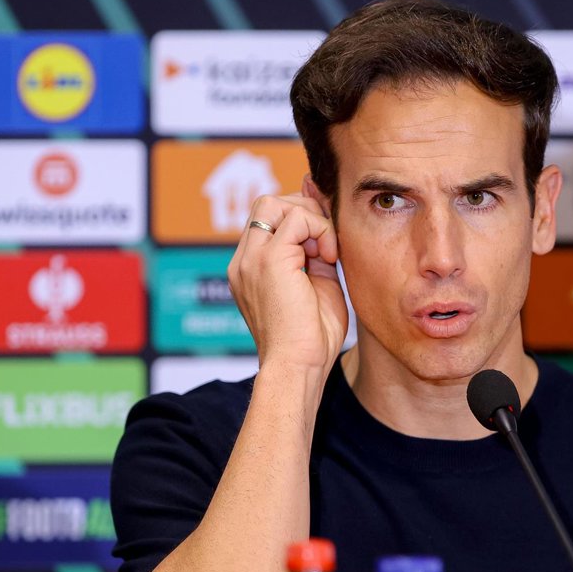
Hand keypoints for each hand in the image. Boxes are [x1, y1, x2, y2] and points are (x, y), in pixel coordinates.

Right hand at [227, 192, 347, 372]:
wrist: (298, 368)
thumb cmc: (311, 340)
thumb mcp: (317, 284)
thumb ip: (316, 250)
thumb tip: (323, 215)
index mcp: (250, 269)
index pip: (268, 219)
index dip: (302, 220)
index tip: (325, 247)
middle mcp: (243, 261)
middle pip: (267, 204)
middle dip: (304, 212)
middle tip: (326, 246)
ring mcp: (251, 259)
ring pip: (275, 203)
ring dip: (311, 219)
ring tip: (326, 254)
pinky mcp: (269, 260)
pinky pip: (297, 218)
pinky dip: (321, 230)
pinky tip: (329, 259)